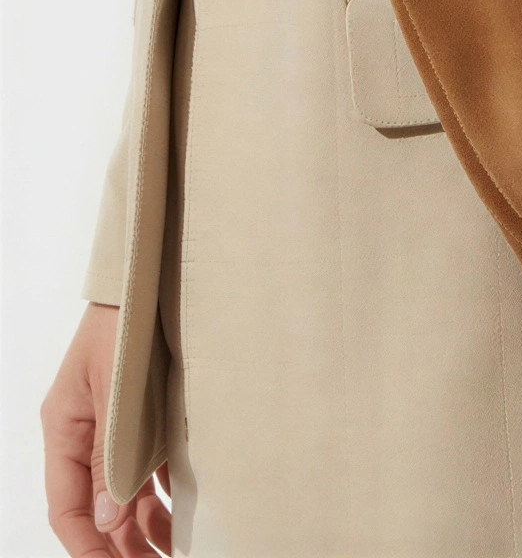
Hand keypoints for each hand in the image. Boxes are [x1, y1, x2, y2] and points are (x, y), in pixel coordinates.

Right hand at [41, 305, 170, 555]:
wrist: (151, 274)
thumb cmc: (128, 321)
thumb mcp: (116, 388)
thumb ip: (111, 453)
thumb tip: (107, 520)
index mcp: (65, 428)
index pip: (67, 507)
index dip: (87, 547)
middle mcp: (86, 434)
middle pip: (95, 509)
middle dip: (118, 548)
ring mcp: (113, 429)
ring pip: (121, 497)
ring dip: (140, 532)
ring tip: (166, 557)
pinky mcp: (141, 420)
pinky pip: (143, 473)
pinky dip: (156, 503)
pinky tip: (174, 524)